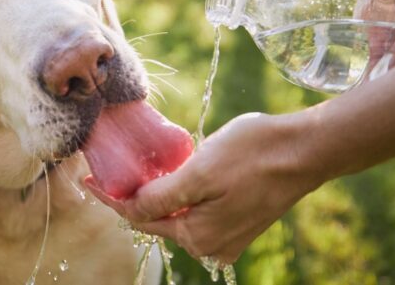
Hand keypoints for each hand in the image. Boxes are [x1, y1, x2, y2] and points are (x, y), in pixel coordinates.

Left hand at [86, 112, 321, 263]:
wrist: (305, 150)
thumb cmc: (253, 154)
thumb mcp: (199, 172)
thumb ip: (162, 196)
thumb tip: (131, 208)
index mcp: (197, 236)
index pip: (139, 217)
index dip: (112, 197)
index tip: (89, 180)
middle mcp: (210, 245)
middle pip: (158, 219)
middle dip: (134, 196)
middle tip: (112, 171)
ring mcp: (227, 236)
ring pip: (179, 215)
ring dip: (159, 194)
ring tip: (141, 170)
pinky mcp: (239, 222)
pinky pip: (199, 211)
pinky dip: (183, 196)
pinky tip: (177, 175)